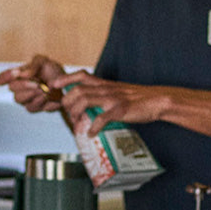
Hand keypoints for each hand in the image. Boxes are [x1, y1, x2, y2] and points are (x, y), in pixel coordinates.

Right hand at [0, 54, 67, 112]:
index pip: (3, 76)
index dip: (5, 76)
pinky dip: (41, 101)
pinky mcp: (33, 107)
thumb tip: (22, 74)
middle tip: (38, 83)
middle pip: (12, 88)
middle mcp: (19, 87)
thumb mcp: (44, 62)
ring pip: (20, 99)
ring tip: (46, 89)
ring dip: (33, 93)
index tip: (15, 73)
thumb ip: (33, 66)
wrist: (66, 84)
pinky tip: (49, 96)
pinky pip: (31, 107)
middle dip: (25, 85)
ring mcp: (25, 98)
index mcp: (18, 74)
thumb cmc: (52, 71)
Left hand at [47, 71, 164, 135]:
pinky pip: (101, 118)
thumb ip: (101, 94)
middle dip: (67, 102)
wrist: (156, 100)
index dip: (65, 79)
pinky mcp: (120, 110)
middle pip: (77, 90)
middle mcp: (106, 89)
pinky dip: (93, 127)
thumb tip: (86, 104)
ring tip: (77, 122)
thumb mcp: (116, 91)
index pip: (81, 75)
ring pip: (85, 100)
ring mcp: (112, 99)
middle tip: (69, 113)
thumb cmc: (136, 98)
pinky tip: (91, 133)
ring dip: (76, 113)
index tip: (54, 85)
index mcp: (104, 84)